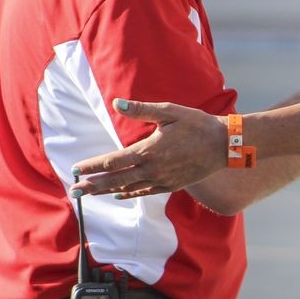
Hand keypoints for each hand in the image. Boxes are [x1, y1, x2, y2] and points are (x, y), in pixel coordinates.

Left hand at [70, 99, 228, 197]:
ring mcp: (162, 179)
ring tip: (89, 194)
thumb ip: (141, 109)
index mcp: (148, 150)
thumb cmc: (197, 124)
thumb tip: (117, 103)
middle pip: (115, 179)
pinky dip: (130, 194)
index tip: (76, 169)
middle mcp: (152, 168)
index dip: (93, 166)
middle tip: (74, 190)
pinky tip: (119, 195)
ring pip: (127, 188)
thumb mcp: (169, 111)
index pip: (113, 161)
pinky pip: (145, 192)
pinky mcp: (171, 185)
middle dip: (92, 184)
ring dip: (106, 191)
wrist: (224, 145)